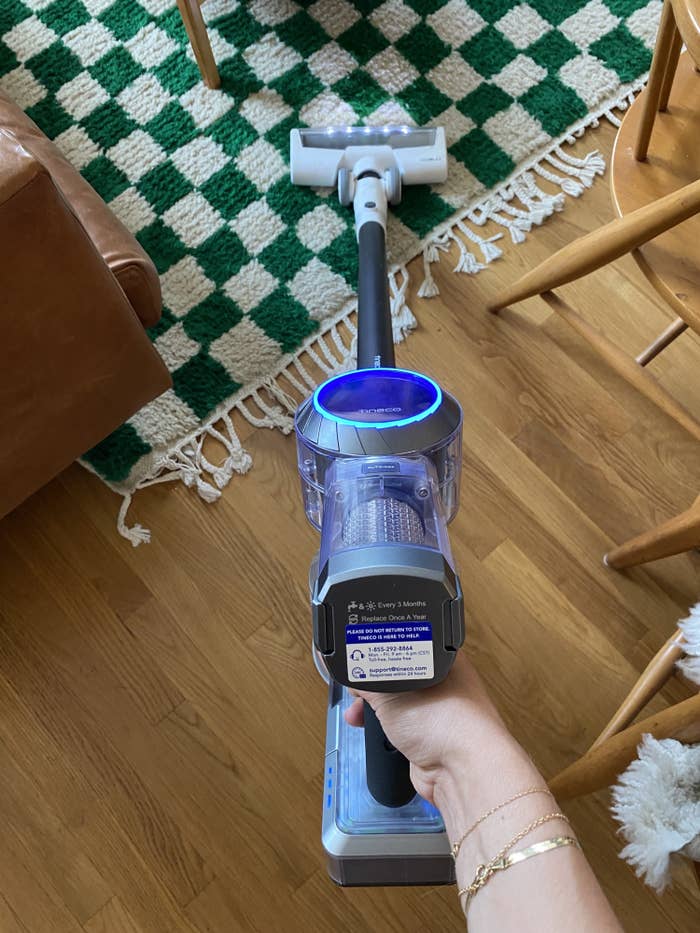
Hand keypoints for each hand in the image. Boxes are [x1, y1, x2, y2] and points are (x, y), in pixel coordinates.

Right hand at [345, 651, 519, 804]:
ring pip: (399, 705)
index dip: (379, 653)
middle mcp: (444, 684)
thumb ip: (369, 680)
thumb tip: (353, 673)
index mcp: (444, 659)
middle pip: (398, 678)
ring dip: (375, 711)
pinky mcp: (431, 739)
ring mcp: (439, 713)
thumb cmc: (444, 720)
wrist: (463, 770)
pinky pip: (402, 728)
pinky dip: (386, 731)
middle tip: (356, 692)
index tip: (359, 660)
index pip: (406, 646)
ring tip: (357, 714)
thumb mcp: (393, 692)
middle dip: (373, 686)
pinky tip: (374, 733)